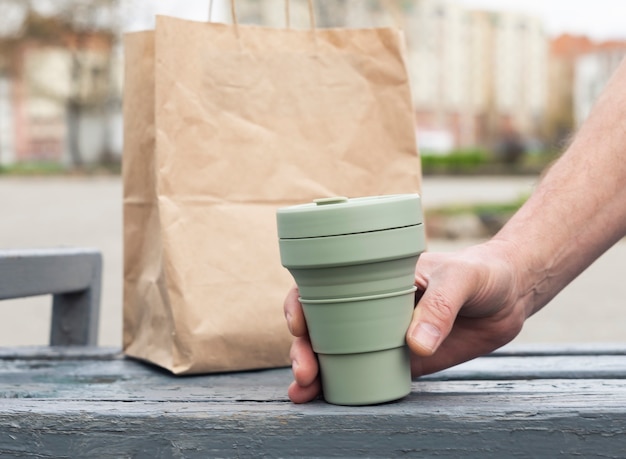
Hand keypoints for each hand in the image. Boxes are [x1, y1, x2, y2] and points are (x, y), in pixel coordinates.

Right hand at [284, 239, 529, 402]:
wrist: (507, 298)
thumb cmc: (480, 274)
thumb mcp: (462, 278)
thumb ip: (440, 306)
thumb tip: (414, 345)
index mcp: (372, 277)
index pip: (322, 285)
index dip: (301, 304)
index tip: (299, 325)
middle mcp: (368, 306)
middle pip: (320, 326)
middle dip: (302, 349)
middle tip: (305, 371)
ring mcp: (381, 336)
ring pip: (335, 354)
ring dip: (313, 372)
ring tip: (304, 391)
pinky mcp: (401, 362)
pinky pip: (365, 375)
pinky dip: (343, 388)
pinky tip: (323, 400)